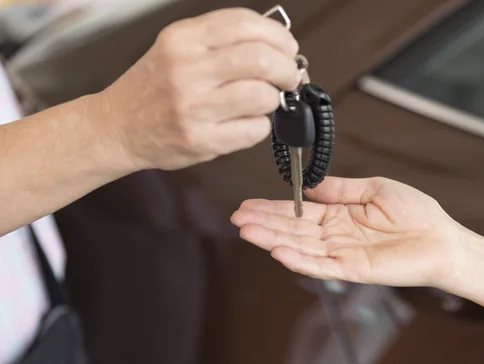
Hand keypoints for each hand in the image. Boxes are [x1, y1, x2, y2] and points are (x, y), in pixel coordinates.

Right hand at [92, 8, 299, 170]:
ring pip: (262, 96)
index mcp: (182, 39)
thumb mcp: (177, 48)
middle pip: (261, 59)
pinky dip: (261, 126)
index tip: (287, 48)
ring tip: (266, 100)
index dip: (278, 35)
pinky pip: (254, 130)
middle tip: (288, 76)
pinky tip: (248, 122)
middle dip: (287, 68)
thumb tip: (276, 45)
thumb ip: (220, 41)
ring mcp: (194, 107)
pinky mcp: (202, 140)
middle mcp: (186, 70)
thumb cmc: (153, 88)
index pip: (245, 24)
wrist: (117, 127)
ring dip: (275, 98)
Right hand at [231, 177, 469, 286]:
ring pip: (301, 247)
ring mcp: (342, 254)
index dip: (272, 209)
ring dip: (272, 240)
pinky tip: (278, 252)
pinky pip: (321, 265)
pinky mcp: (354, 270)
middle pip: (292, 230)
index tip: (248, 204)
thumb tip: (311, 185)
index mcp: (340, 216)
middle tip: (237, 218)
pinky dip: (299, 260)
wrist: (444, 240)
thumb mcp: (375, 188)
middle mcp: (336, 236)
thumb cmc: (417, 214)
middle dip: (264, 223)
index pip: (298, 213)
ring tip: (247, 232)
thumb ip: (341, 189)